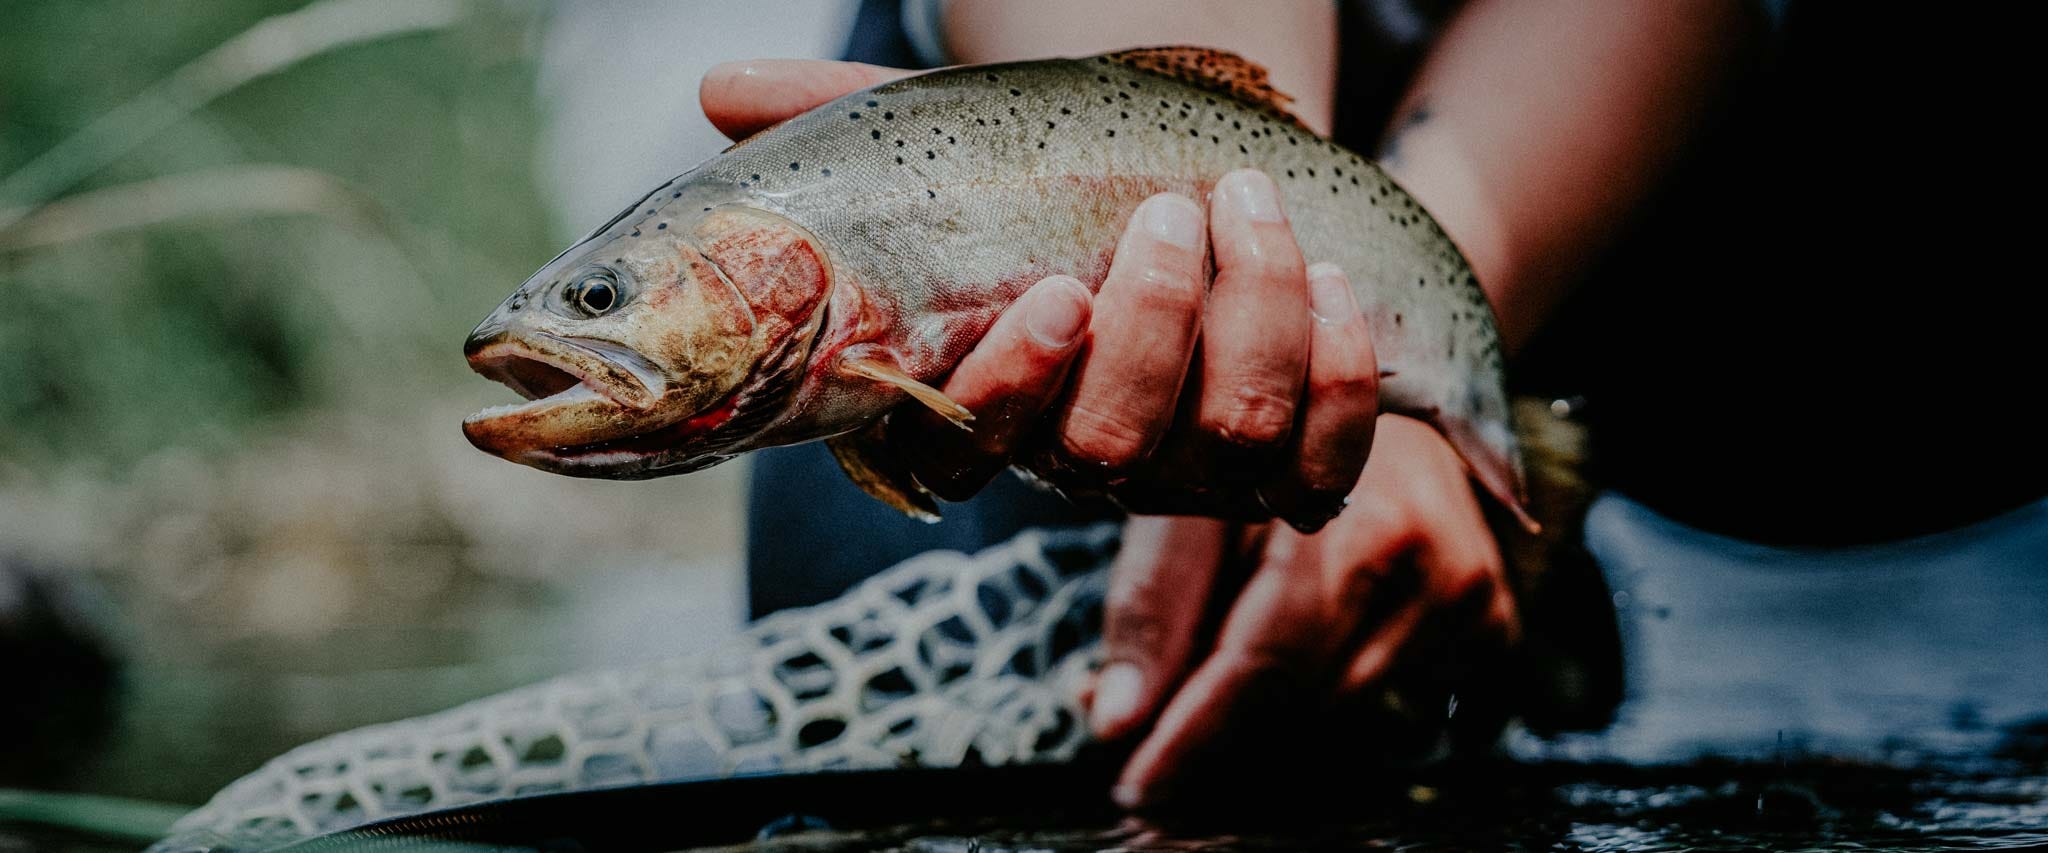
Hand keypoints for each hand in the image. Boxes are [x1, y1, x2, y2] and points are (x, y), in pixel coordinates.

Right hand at [702, 60, 1380, 530]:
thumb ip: (845, 123)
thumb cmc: (1062, 184)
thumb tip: (719, 92)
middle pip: (1109, 449)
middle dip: (1152, 328)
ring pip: (1230, 438)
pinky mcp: (1293, 470)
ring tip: (1248, 209)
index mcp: (982, 402)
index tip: (1048, 296)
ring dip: (1251, 315)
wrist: (1208, 191)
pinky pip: (1326, 459)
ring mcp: (1191, 472)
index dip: (1007, 391)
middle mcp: (1082, 458)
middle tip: (1170, 218)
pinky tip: (1330, 279)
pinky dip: (1339, 367)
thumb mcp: (955, 143)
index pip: (960, 455)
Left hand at [1091, 415, 1519, 807]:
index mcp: (1352, 521)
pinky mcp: (1496, 628)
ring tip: (1206, 709)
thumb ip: (1154, 609)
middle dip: (1219, 738)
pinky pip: (1408, 716)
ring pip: (1351, 717)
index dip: (1196, 737)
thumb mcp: (1197, 499)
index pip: (1268, 663)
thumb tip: (1111, 722)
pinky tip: (1292, 701)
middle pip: (1309, 702)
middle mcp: (1430, 566)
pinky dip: (1339, 721)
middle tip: (1151, 754)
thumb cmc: (1272, 445)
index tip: (1136, 787)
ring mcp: (1475, 602)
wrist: (1388, 400)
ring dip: (1271, 730)